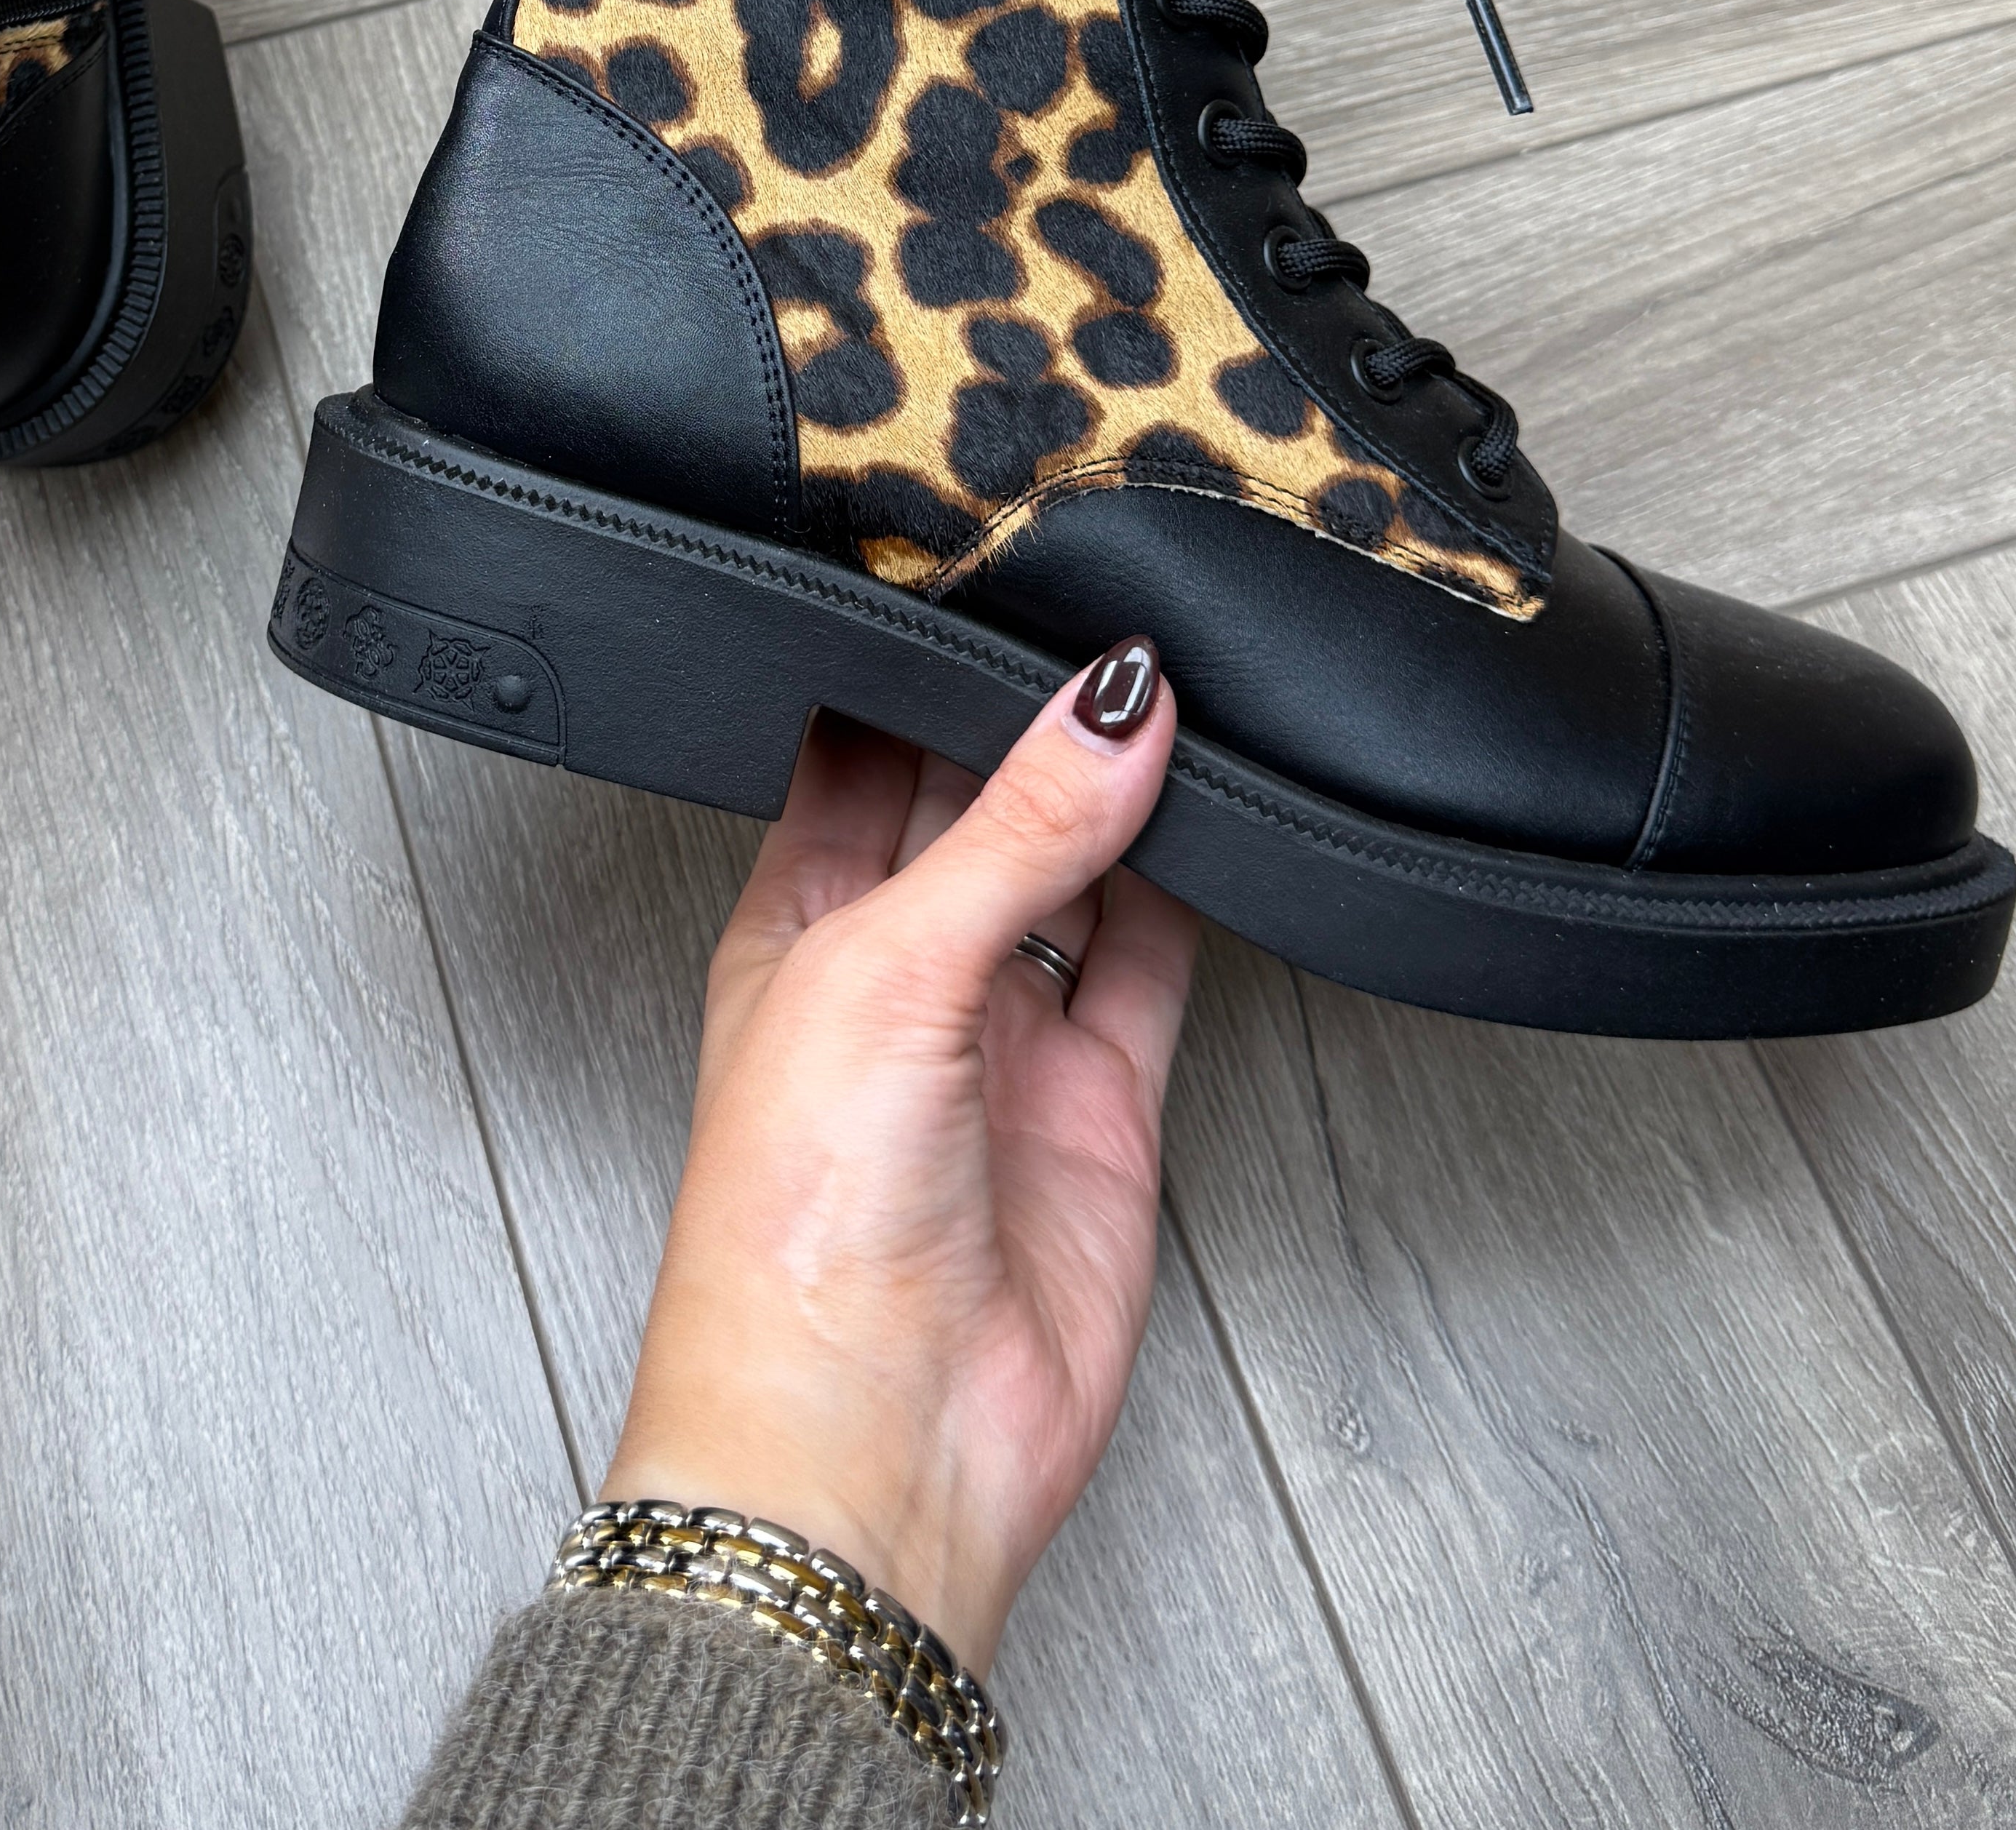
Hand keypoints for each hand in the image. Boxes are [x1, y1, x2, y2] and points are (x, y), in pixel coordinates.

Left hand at [601, 646, 1199, 1672]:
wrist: (872, 1444)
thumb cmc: (791, 1229)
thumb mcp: (885, 972)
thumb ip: (1010, 832)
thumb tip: (1111, 705)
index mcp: (793, 924)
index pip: (858, 754)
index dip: (915, 666)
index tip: (989, 570)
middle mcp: (896, 973)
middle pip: (978, 803)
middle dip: (1034, 718)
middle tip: (1109, 604)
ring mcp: (1002, 1040)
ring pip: (1076, 873)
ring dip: (1122, 796)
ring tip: (1182, 685)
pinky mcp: (1098, 1106)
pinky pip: (1153, 968)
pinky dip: (1193, 894)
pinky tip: (1225, 815)